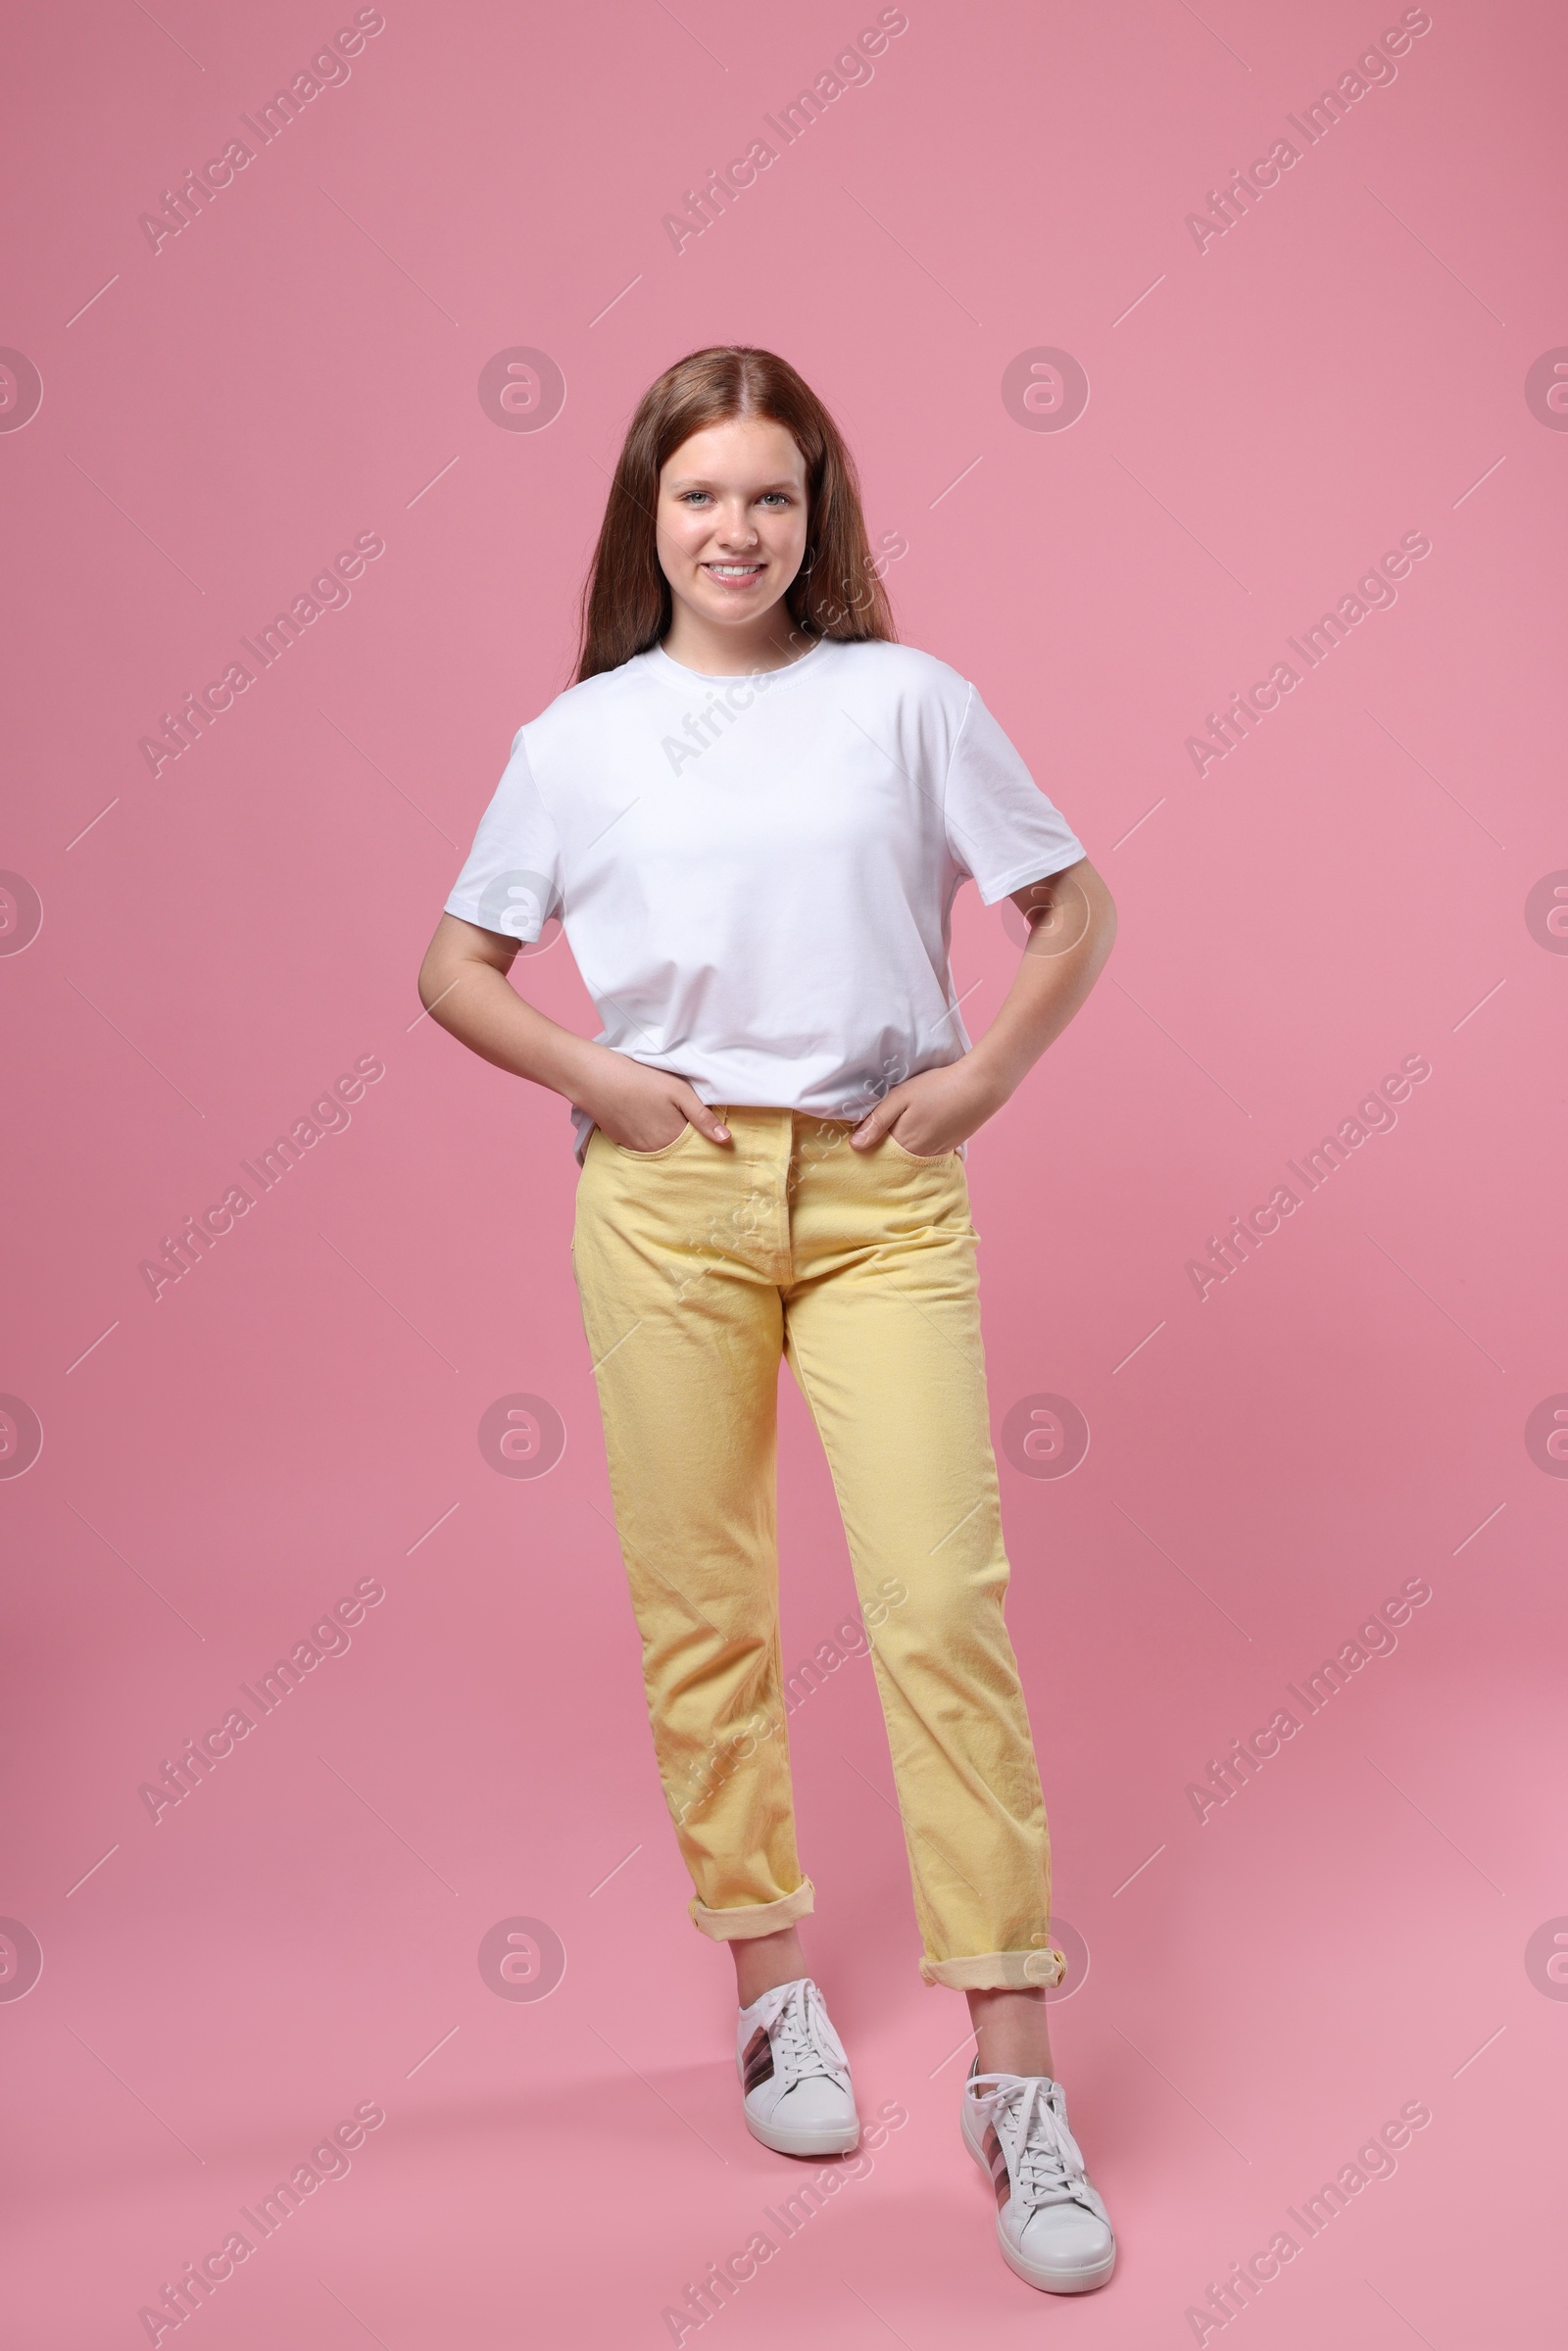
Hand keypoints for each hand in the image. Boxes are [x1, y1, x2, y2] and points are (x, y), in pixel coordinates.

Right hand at [581, 1054, 730, 1151]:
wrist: (597, 1079)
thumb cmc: (641, 1080)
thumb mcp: (679, 1092)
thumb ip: (703, 1117)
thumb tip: (727, 1140)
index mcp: (673, 1139)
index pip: (697, 1151)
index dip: (705, 1144)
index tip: (711, 1137)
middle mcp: (655, 1151)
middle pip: (679, 1155)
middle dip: (688, 1149)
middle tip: (690, 1131)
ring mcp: (637, 1150)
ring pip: (661, 1154)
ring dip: (668, 1147)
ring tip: (667, 1127)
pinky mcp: (622, 1144)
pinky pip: (643, 1150)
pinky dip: (650, 1143)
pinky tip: (649, 1127)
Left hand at [849, 1059, 1006, 1155]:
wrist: (979, 1087)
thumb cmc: (937, 1087)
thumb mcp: (900, 1097)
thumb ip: (877, 1121)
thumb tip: (855, 1146)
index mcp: (903, 1143)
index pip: (877, 1155)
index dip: (868, 1148)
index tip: (858, 1142)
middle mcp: (919, 1155)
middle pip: (893, 1160)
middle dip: (883, 1152)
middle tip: (875, 1138)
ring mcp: (936, 1154)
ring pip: (910, 1159)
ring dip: (901, 1151)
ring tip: (898, 1133)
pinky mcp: (949, 1148)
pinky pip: (926, 1156)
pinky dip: (918, 1150)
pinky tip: (919, 1133)